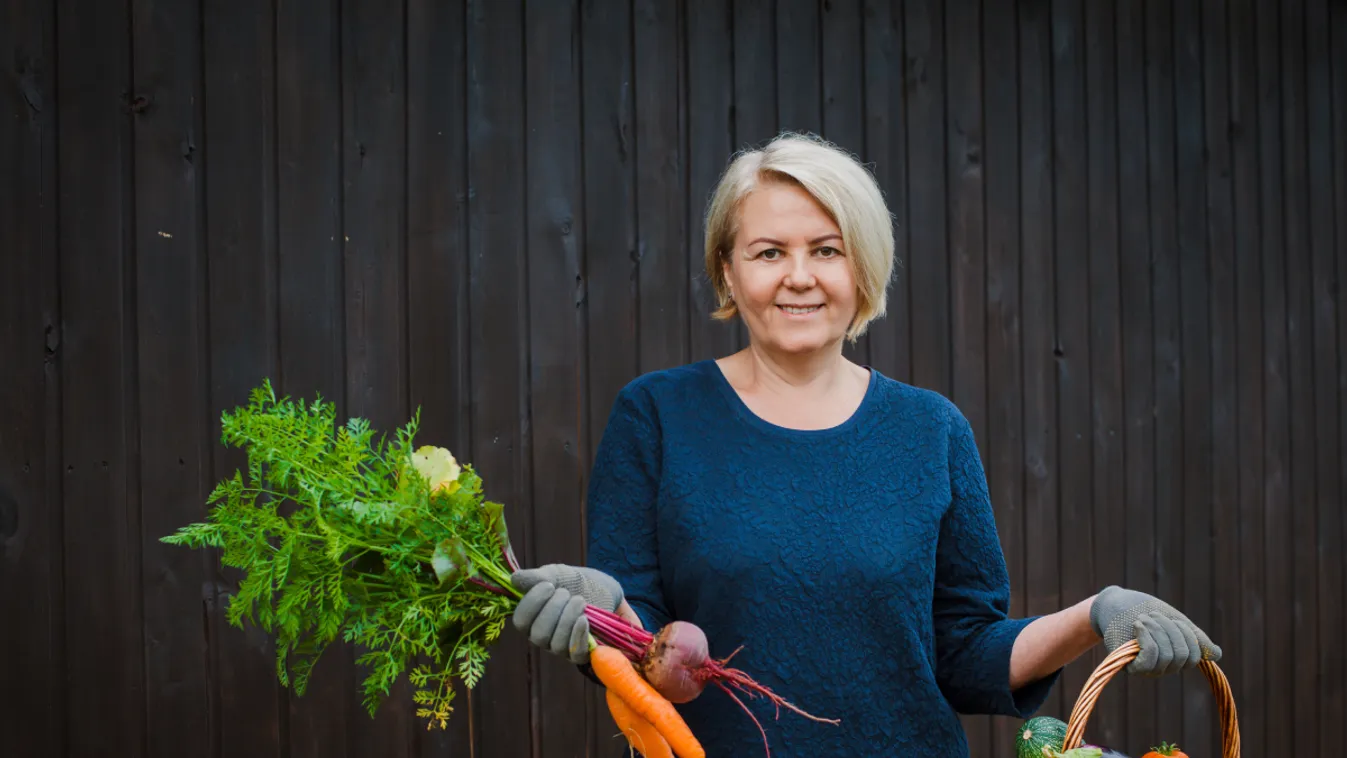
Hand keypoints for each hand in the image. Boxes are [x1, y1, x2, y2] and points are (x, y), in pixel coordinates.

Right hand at [510, 563, 623, 664]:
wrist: (600, 589)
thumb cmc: (572, 582)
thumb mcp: (554, 575)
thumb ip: (535, 577)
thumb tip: (514, 579)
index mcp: (531, 619)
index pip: (521, 621)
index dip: (532, 603)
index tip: (548, 585)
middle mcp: (542, 637)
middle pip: (539, 635)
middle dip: (554, 609)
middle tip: (566, 592)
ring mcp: (561, 647)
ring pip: (557, 644)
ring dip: (569, 618)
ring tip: (579, 600)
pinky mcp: (581, 652)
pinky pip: (576, 654)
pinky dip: (579, 636)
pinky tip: (584, 619)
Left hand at [1090, 586, 1221, 675]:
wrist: (1114, 605)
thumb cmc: (1144, 611)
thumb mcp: (1174, 620)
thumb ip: (1195, 636)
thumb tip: (1217, 655)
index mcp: (1177, 656)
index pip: (1196, 655)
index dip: (1187, 634)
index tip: (1172, 618)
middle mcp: (1165, 668)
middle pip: (1183, 656)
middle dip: (1171, 629)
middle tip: (1152, 616)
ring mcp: (1148, 670)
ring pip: (1168, 657)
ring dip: (1156, 630)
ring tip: (1143, 619)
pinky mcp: (1131, 667)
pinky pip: (1150, 659)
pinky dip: (1146, 638)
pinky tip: (1138, 626)